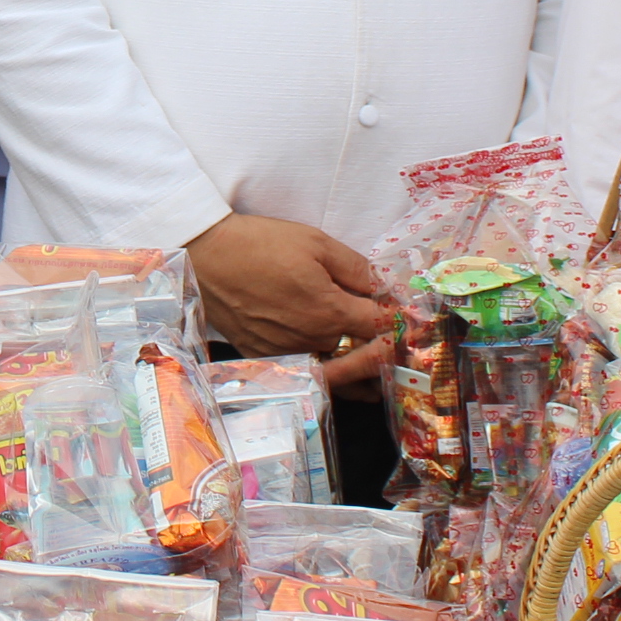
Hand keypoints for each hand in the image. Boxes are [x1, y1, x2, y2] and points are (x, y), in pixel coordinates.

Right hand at [186, 212, 393, 391]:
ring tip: (380, 373)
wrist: (207, 257)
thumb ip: (358, 269)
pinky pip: (308, 374)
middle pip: (365, 362)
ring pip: (338, 376)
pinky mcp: (266, 359)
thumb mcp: (316, 243)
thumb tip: (387, 288)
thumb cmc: (261, 244)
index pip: (382, 328)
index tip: (414, 321)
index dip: (402, 324)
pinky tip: (337, 366)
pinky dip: (328, 374)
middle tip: (405, 354)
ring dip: (362, 375)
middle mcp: (313, 342)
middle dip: (390, 358)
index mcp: (330, 312)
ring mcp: (288, 355)